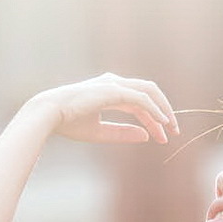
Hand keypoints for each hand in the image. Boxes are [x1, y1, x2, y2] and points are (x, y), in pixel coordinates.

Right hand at [30, 73, 178, 144]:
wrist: (48, 114)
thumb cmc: (68, 123)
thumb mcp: (100, 132)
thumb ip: (122, 134)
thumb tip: (146, 136)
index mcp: (109, 91)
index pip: (140, 103)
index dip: (153, 119)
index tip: (161, 137)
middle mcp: (114, 83)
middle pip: (149, 93)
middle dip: (164, 111)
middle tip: (174, 131)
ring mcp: (113, 84)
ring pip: (149, 92)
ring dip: (163, 110)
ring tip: (172, 128)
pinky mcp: (113, 90)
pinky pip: (141, 99)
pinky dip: (154, 110)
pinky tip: (162, 122)